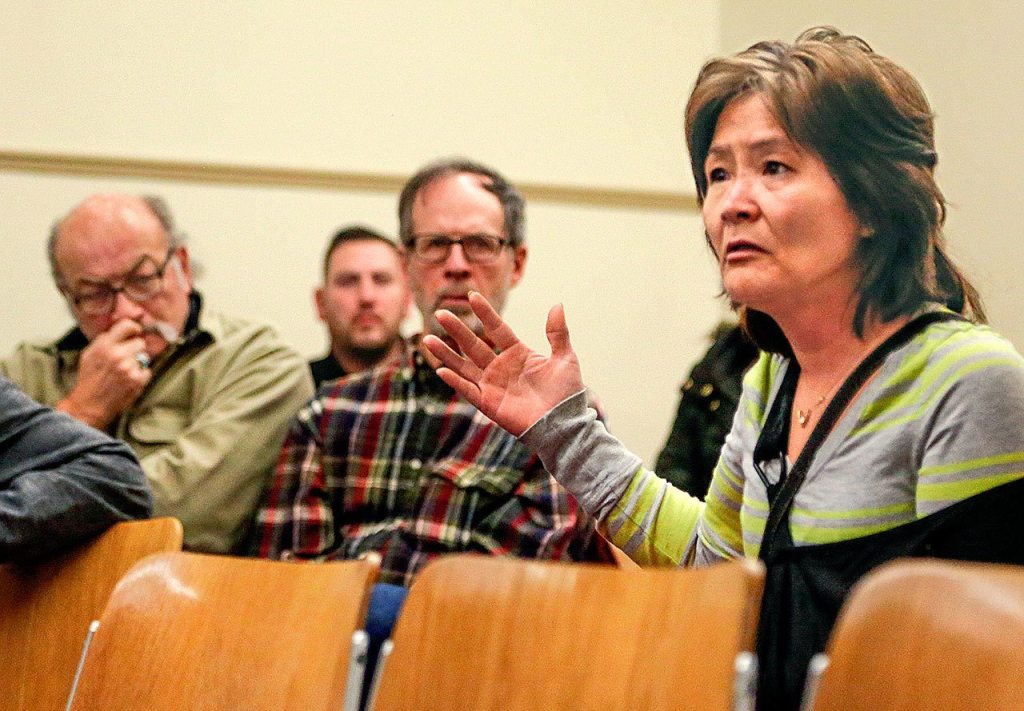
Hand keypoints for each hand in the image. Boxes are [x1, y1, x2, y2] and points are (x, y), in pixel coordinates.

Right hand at [58, 320, 152, 428]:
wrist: (89, 404)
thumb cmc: (89, 379)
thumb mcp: (90, 354)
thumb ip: (105, 340)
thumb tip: (122, 329)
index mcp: (104, 346)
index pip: (127, 325)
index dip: (133, 328)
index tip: (134, 332)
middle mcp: (117, 355)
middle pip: (140, 342)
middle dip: (134, 349)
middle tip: (125, 358)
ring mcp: (129, 368)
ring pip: (144, 357)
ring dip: (137, 363)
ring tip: (124, 371)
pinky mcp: (137, 380)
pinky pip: (147, 371)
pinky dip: (141, 375)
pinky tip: (129, 380)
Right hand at [422, 292, 583, 435]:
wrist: (564, 424)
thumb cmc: (567, 393)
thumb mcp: (565, 358)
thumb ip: (558, 332)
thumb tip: (557, 304)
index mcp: (518, 354)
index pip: (497, 329)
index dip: (485, 313)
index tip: (472, 295)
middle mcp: (501, 367)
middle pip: (474, 345)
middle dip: (457, 330)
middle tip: (440, 313)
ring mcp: (492, 386)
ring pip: (464, 366)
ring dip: (446, 354)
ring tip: (427, 339)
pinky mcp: (489, 404)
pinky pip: (468, 390)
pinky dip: (455, 381)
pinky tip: (441, 370)